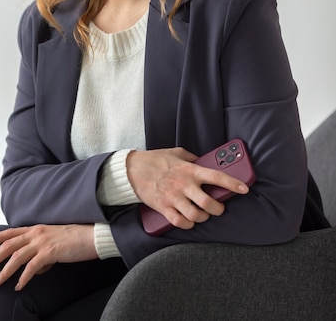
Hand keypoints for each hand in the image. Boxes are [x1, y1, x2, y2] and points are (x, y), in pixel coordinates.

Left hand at [0, 224, 96, 290]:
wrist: (92, 236)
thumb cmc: (75, 239)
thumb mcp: (54, 241)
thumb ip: (42, 250)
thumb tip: (35, 267)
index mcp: (37, 228)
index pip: (10, 233)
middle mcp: (37, 233)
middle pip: (8, 245)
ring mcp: (43, 242)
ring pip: (16, 256)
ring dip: (4, 271)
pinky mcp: (50, 252)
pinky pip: (32, 267)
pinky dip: (23, 277)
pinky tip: (19, 286)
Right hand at [127, 148, 248, 229]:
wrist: (132, 169)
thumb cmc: (155, 159)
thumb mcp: (176, 153)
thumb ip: (192, 158)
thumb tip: (204, 161)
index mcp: (189, 169)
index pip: (216, 176)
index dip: (232, 184)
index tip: (244, 189)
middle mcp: (184, 184)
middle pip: (209, 203)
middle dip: (218, 209)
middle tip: (218, 208)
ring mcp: (174, 198)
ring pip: (196, 216)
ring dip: (203, 218)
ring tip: (202, 215)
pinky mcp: (164, 208)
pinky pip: (180, 223)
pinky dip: (187, 225)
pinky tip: (188, 221)